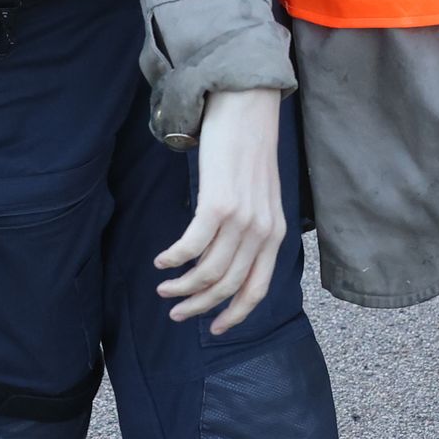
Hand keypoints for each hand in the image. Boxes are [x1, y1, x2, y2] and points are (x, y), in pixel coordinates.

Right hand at [157, 87, 287, 332]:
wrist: (248, 109)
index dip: (235, 315)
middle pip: (228, 287)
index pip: (257, 290)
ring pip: (208, 271)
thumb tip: (227, 260)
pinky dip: (174, 258)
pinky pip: (191, 245)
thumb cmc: (249, 152)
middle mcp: (263, 232)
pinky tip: (162, 261)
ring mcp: (242, 219)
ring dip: (182, 286)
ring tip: (164, 286)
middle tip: (176, 311)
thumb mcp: (261, 198)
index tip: (214, 329)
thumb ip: (252, 231)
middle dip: (199, 306)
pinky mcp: (219, 203)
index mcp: (276, 236)